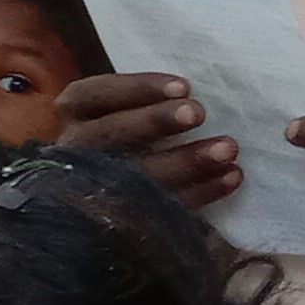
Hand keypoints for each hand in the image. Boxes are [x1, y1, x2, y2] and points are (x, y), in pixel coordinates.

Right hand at [58, 71, 241, 206]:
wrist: (107, 197)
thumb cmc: (134, 133)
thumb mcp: (125, 107)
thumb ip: (147, 99)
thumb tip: (192, 90)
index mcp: (74, 114)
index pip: (93, 95)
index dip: (136, 89)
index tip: (183, 87)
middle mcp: (74, 149)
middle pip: (108, 134)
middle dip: (154, 122)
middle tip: (198, 113)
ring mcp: (92, 186)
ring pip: (133, 174)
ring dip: (185, 161)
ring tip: (228, 149)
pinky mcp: (119, 217)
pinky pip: (158, 206)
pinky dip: (199, 192)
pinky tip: (231, 177)